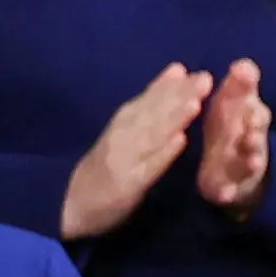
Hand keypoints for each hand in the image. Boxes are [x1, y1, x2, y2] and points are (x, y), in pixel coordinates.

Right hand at [61, 63, 210, 241]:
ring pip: (150, 137)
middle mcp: (122, 137)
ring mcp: (123, 162)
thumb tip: (178, 69)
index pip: (147, 100)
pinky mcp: (126, 187)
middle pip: (151, 114)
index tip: (194, 71)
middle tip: (204, 79)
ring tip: (195, 104)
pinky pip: (146, 169)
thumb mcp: (125, 129)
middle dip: (178, 96)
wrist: (71, 207)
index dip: (169, 86)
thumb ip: (151, 102)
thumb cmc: (104, 168)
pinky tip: (180, 141)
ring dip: (172, 120)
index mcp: (123, 123)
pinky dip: (162, 154)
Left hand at [196, 57, 271, 215]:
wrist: (232, 171)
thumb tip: (243, 63)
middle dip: (256, 126)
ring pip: (251, 160)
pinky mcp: (231, 187)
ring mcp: (243, 164)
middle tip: (252, 122)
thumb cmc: (230, 130)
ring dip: (252, 157)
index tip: (241, 74)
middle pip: (256, 130)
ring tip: (251, 158)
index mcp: (246, 115)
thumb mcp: (231, 106)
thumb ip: (239, 86)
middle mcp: (250, 138)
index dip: (247, 87)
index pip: (249, 98)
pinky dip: (229, 192)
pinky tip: (223, 195)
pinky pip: (231, 191)